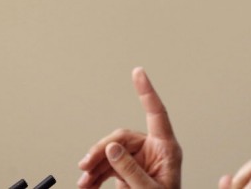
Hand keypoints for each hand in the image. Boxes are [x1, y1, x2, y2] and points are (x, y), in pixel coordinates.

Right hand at [78, 67, 181, 188]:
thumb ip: (130, 170)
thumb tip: (112, 147)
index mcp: (167, 149)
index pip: (156, 113)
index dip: (146, 91)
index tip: (138, 72)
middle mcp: (154, 150)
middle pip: (122, 138)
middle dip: (100, 151)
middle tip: (84, 167)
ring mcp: (141, 160)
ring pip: (111, 153)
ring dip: (94, 167)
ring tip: (83, 183)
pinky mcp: (129, 171)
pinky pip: (109, 166)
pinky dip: (96, 175)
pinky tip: (86, 184)